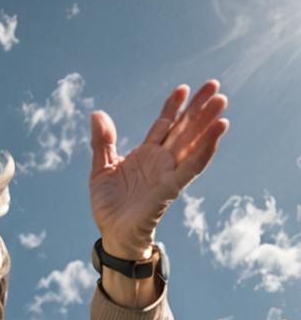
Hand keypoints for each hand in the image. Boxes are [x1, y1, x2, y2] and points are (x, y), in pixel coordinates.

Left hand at [90, 81, 227, 256]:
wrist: (113, 235)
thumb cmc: (110, 206)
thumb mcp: (101, 170)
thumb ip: (102, 142)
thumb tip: (97, 114)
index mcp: (146, 154)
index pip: (164, 124)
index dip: (173, 106)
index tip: (183, 88)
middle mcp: (161, 161)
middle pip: (184, 128)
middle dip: (199, 107)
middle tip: (215, 84)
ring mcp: (168, 173)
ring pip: (192, 143)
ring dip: (207, 123)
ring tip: (221, 102)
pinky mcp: (171, 188)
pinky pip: (191, 166)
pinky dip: (205, 149)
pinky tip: (218, 131)